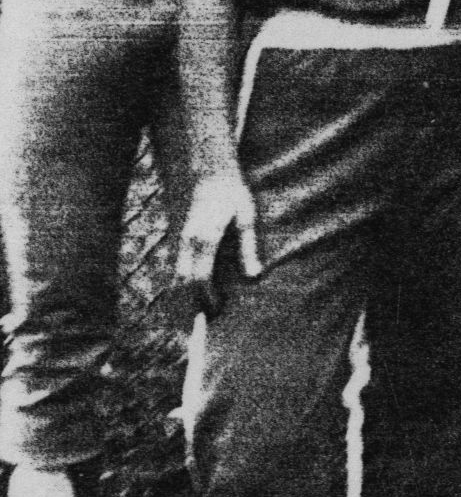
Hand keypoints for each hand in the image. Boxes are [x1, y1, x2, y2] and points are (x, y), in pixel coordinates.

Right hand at [177, 169, 261, 313]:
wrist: (200, 163)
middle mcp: (183, 241)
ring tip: (187, 323)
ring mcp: (175, 238)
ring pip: (170, 277)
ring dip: (178, 301)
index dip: (206, 299)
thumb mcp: (245, 214)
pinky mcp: (174, 236)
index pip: (199, 279)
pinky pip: (171, 267)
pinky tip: (183, 298)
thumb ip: (247, 246)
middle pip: (179, 284)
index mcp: (202, 237)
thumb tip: (253, 277)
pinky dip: (175, 286)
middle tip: (195, 332)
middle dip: (185, 308)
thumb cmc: (229, 187)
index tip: (218, 313)